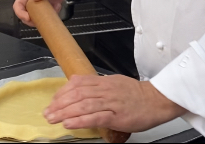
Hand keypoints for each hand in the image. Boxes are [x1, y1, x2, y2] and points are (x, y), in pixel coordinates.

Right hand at [13, 0, 72, 26]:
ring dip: (42, 20)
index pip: (18, 5)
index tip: (27, 17)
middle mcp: (34, 0)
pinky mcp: (51, 6)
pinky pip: (49, 15)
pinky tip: (58, 7)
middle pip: (26, 14)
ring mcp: (42, 4)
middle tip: (38, 22)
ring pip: (37, 17)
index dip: (20, 13)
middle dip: (30, 20)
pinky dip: (53, 15)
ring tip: (49, 16)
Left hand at [44, 74, 185, 132]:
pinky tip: (69, 123)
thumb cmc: (138, 95)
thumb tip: (80, 85)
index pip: (78, 83)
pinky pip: (95, 117)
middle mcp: (106, 90)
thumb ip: (99, 85)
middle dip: (59, 103)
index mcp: (105, 82)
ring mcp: (111, 103)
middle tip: (47, 112)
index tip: (53, 100)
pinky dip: (80, 120)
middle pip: (77, 94)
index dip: (63, 92)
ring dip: (65, 112)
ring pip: (83, 105)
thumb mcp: (116, 83)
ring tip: (53, 118)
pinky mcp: (117, 116)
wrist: (157, 101)